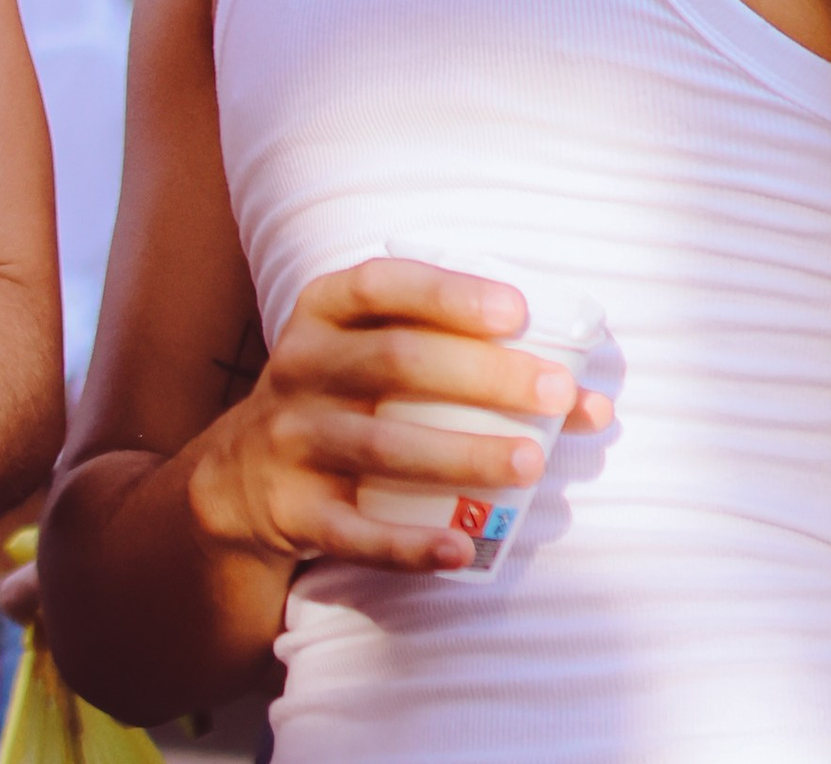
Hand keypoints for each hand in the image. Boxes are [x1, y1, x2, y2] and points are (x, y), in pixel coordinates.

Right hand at [187, 257, 612, 575]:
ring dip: (461, 454)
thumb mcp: (373, 361)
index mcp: (322, 314)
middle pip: (394, 361)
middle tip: (554, 391)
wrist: (242, 478)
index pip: (382, 285)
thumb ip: (464, 364)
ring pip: (380, 446)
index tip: (517, 310)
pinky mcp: (293, 510)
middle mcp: (300, 367)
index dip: (449, 294)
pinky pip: (354, 530)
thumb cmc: (344, 403)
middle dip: (481, 374)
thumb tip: (589, 399)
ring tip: (531, 461)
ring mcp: (292, 439)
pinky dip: (408, 542)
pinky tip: (461, 545)